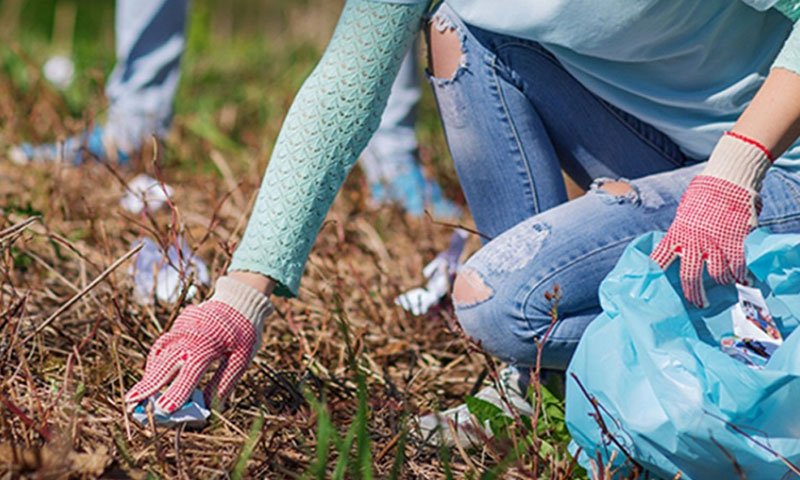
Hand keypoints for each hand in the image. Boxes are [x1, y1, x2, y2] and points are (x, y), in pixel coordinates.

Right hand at [125, 276, 273, 412]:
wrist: (239, 300)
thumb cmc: (244, 331)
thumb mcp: (242, 358)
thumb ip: (223, 382)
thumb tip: (207, 408)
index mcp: (209, 344)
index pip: (189, 372)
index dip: (177, 392)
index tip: (164, 410)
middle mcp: (189, 336)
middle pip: (164, 363)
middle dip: (148, 384)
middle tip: (131, 402)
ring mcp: (180, 329)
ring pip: (159, 354)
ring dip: (149, 374)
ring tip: (138, 395)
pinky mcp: (177, 326)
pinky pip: (162, 346)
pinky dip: (155, 362)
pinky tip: (153, 377)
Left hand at [652, 132, 771, 306]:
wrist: (725, 179)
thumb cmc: (702, 195)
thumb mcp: (684, 214)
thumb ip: (681, 232)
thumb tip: (677, 248)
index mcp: (676, 234)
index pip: (659, 258)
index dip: (654, 274)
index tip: (651, 288)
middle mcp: (693, 241)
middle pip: (689, 275)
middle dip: (693, 294)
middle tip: (697, 304)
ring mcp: (714, 241)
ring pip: (716, 273)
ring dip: (721, 282)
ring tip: (723, 286)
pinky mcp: (733, 238)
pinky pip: (737, 263)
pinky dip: (740, 273)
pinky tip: (742, 278)